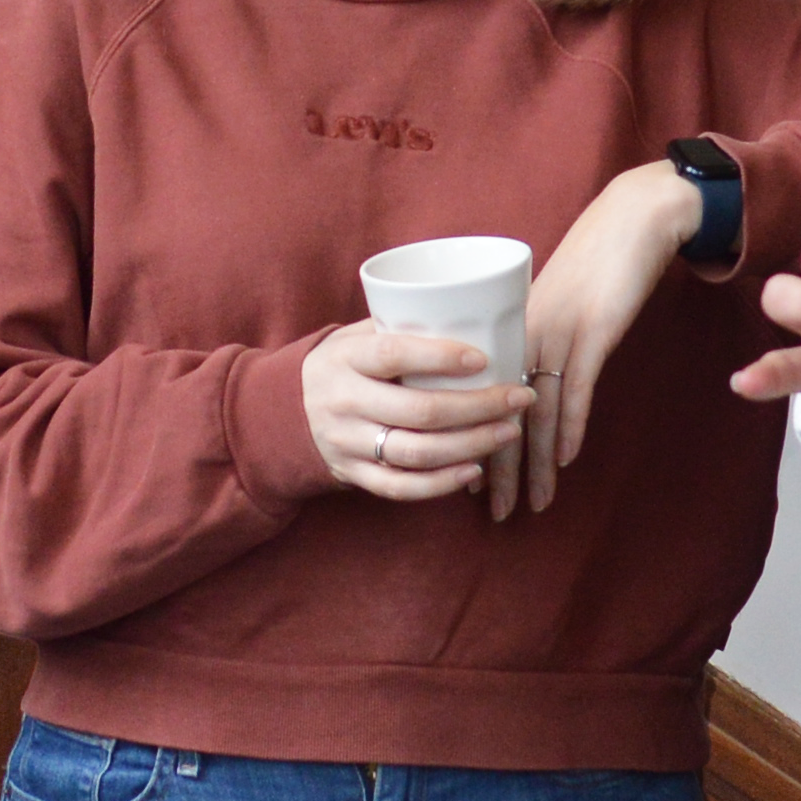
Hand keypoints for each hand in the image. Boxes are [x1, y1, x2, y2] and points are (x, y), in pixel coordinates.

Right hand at [303, 318, 529, 505]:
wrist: (281, 413)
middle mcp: (344, 401)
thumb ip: (400, 328)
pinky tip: (475, 469)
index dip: (440, 357)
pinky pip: (401, 487)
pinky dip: (442, 483)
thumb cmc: (341, 366)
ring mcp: (347, 442)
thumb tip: (474, 313)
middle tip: (518, 398)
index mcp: (346, 358)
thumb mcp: (356, 337)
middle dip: (479, 407)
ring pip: (417, 453)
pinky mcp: (353, 474)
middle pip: (419, 411)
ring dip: (471, 444)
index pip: (394, 355)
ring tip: (509, 432)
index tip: (483, 359)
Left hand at [499, 167, 694, 519]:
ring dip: (535, 464)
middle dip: (499, 470)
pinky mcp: (594, 329)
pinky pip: (578, 386)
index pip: (482, 399)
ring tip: (531, 505)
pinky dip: (570, 426)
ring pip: (537, 410)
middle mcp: (525, 332)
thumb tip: (533, 385)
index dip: (476, 445)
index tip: (474, 486)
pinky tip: (566, 460)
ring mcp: (559, 331)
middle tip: (495, 515)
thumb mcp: (559, 302)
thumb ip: (542, 338)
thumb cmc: (599, 259)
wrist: (636, 218)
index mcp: (510, 327)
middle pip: (501, 412)